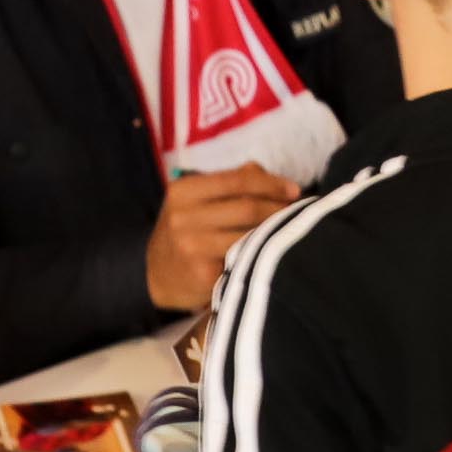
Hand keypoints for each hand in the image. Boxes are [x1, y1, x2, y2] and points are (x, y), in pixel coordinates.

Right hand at [146, 165, 298, 309]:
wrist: (155, 275)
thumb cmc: (186, 232)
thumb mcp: (196, 201)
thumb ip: (230, 183)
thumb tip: (268, 176)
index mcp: (183, 191)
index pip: (237, 180)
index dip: (271, 184)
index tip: (294, 190)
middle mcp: (183, 216)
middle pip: (246, 207)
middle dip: (278, 208)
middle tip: (297, 212)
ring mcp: (191, 246)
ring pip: (248, 233)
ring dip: (275, 231)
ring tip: (291, 228)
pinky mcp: (203, 273)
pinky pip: (243, 258)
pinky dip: (263, 252)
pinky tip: (275, 250)